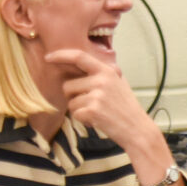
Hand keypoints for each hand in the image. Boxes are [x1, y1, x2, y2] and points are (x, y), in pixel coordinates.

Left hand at [45, 49, 182, 185]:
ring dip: (79, 110)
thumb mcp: (120, 83)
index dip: (61, 55)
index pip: (79, 57)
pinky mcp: (92, 111)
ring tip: (98, 113)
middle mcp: (101, 81)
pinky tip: (97, 120)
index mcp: (107, 71)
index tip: (48, 57)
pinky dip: (83, 119)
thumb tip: (83, 62)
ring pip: (70, 102)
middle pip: (68, 85)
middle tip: (91, 104)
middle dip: (74, 97)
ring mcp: (97, 95)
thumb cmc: (128, 109)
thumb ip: (103, 73)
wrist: (138, 129)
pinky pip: (75, 114)